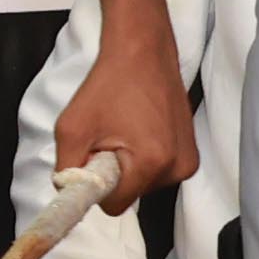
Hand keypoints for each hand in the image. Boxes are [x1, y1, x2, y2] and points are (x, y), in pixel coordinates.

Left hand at [46, 0, 203, 200]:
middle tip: (106, 138)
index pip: (114, 206)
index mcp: (152, 164)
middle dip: (113, 174)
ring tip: (123, 130)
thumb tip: (68, 194)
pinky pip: (157, 170)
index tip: (88, 162)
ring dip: (128, 166)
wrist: (143, 52)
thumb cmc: (106, 85)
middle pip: (130, 194)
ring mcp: (188, 161)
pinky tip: (138, 130)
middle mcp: (178, 169)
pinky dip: (143, 158)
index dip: (95, 189)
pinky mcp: (191, 152)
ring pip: (143, 184)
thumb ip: (66, 169)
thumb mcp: (71, 128)